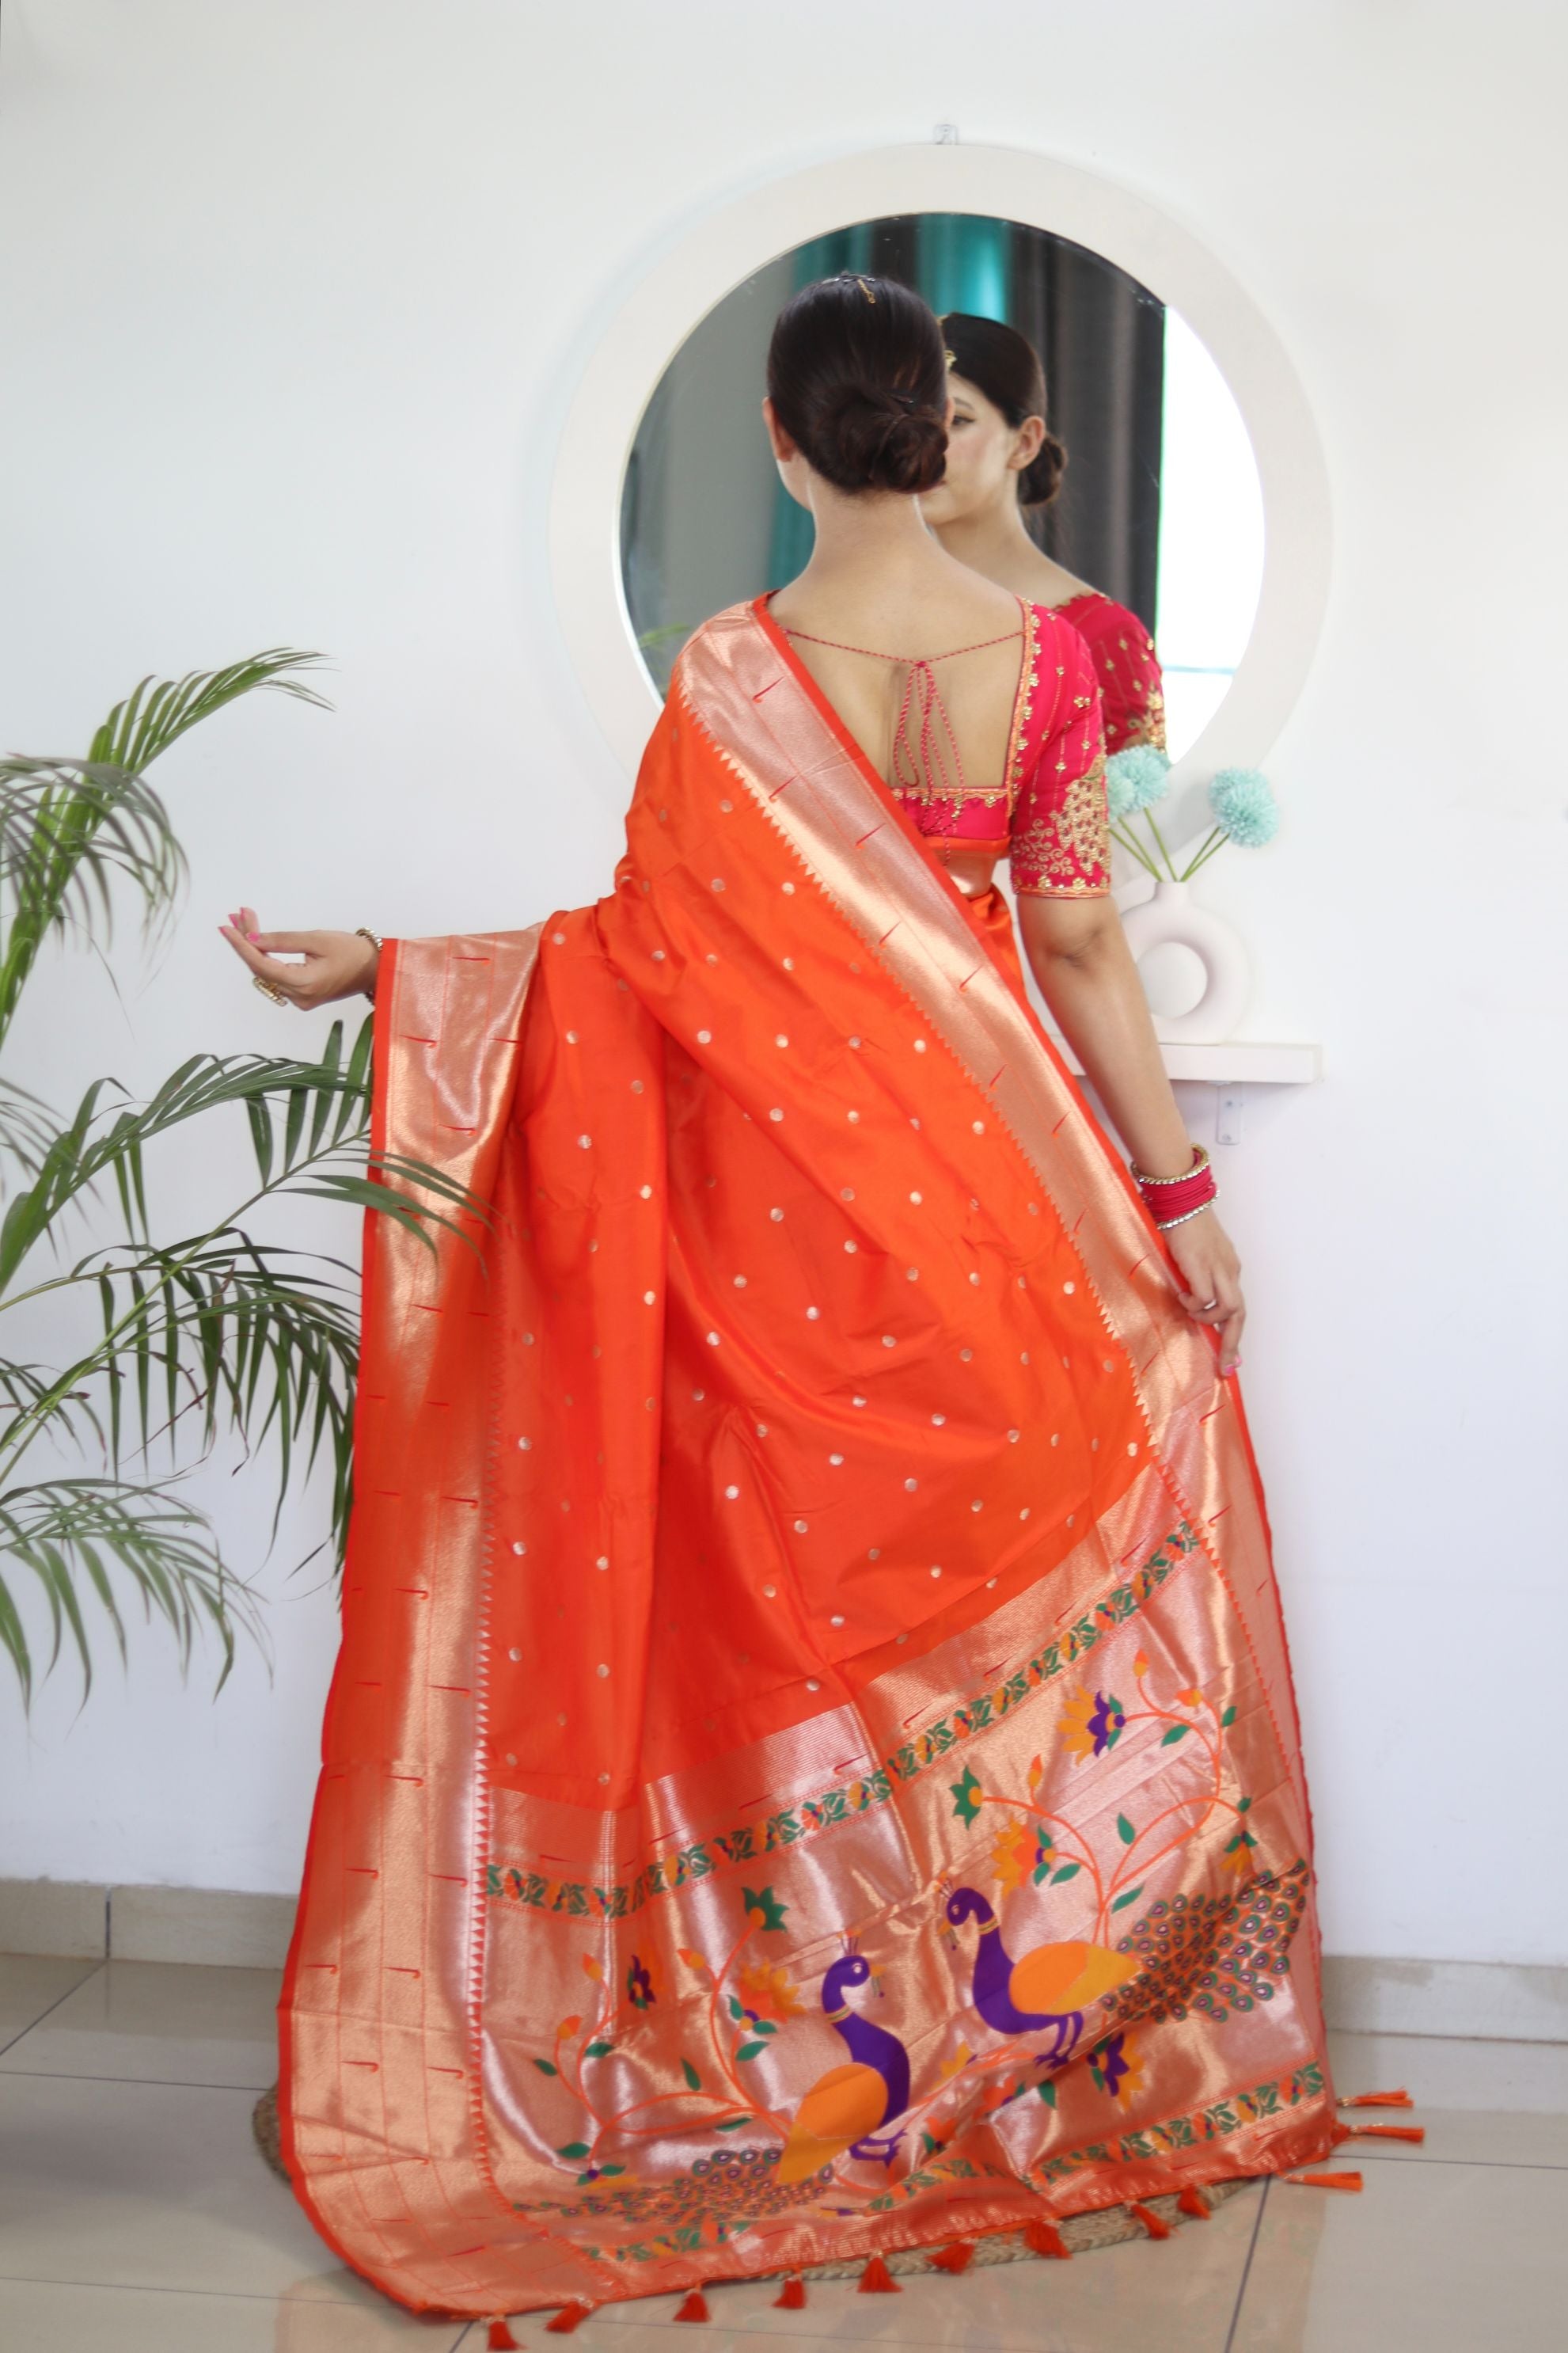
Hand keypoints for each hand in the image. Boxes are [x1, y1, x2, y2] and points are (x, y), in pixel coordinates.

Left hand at [219, 905, 378, 1010]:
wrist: (376, 969)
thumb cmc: (353, 952)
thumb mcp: (317, 939)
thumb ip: (283, 940)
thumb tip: (252, 939)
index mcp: (304, 984)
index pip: (261, 964)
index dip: (241, 945)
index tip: (226, 926)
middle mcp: (298, 997)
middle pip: (261, 968)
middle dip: (247, 941)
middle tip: (236, 916)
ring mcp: (300, 999)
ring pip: (266, 972)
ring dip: (255, 948)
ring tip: (245, 921)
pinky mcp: (302, 996)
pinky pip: (276, 977)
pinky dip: (267, 958)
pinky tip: (259, 940)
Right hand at [1165, 1207, 1244, 1375]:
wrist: (1180, 1200)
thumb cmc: (1183, 1224)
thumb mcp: (1196, 1255)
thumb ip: (1198, 1276)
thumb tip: (1190, 1300)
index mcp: (1229, 1268)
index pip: (1238, 1306)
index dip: (1234, 1333)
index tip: (1232, 1358)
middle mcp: (1229, 1270)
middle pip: (1239, 1314)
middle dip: (1233, 1343)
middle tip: (1225, 1366)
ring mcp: (1217, 1268)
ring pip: (1229, 1308)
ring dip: (1208, 1318)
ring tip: (1190, 1312)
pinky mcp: (1201, 1266)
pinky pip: (1205, 1298)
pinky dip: (1195, 1304)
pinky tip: (1182, 1297)